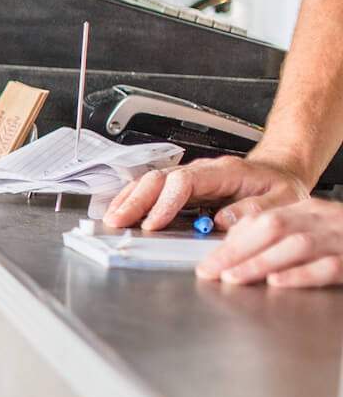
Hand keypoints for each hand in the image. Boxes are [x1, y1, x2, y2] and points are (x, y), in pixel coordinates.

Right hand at [103, 155, 307, 230]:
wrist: (280, 172)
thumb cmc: (280, 186)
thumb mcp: (283, 200)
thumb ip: (254, 210)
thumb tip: (221, 222)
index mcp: (224, 173)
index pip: (185, 182)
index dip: (165, 203)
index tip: (154, 223)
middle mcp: (202, 172)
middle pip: (159, 179)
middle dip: (136, 200)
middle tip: (118, 221)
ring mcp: (190, 178)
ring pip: (151, 181)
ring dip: (129, 199)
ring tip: (113, 218)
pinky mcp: (182, 187)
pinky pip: (152, 189)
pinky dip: (133, 198)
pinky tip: (121, 210)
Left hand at [196, 198, 342, 286]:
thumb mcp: (312, 227)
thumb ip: (278, 236)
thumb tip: (234, 252)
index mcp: (309, 210)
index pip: (263, 220)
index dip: (232, 241)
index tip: (208, 261)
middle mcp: (323, 220)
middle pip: (274, 229)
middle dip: (238, 251)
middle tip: (212, 271)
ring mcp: (341, 239)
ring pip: (297, 245)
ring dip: (261, 261)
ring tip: (235, 277)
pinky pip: (328, 265)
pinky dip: (302, 274)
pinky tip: (280, 281)